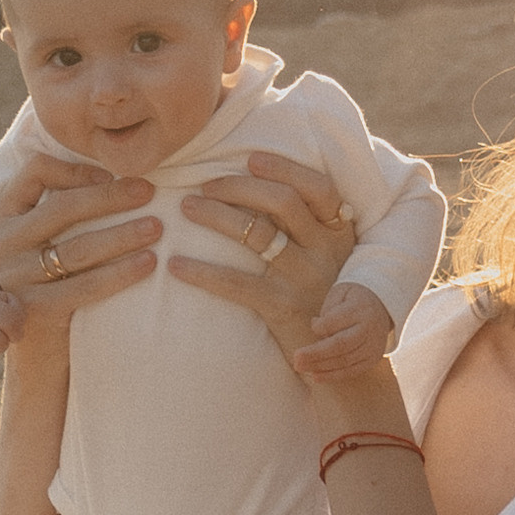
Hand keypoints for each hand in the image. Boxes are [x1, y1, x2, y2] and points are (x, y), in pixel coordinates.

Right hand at [0, 154, 158, 344]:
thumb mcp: (45, 240)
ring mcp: (15, 278)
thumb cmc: (54, 283)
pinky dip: (121, 272)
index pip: (36, 171)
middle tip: (150, 192)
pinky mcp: (35, 309)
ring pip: (78, 247)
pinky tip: (149, 264)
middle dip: (112, 197)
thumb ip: (63, 207)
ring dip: (123, 234)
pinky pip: (85, 284)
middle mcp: (1, 243)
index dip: (77, 169)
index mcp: (2, 215)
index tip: (114, 175)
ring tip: (157, 228)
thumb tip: (117, 167)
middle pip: (62, 207)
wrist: (39, 351)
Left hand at [168, 152, 360, 366]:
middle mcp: (326, 251)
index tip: (250, 159)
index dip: (284, 168)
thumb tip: (262, 189)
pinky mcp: (283, 307)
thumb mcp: (329, 259)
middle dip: (239, 187)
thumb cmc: (322, 299)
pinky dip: (202, 272)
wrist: (333, 355)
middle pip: (282, 202)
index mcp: (338, 234)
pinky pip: (236, 283)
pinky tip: (176, 265)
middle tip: (204, 186)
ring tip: (186, 209)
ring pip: (256, 234)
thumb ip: (307, 227)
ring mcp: (304, 279)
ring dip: (216, 216)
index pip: (318, 188)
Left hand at [294, 279, 393, 383]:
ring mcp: (373, 347)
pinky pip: (352, 371)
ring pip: (345, 360)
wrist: (382, 307)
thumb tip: (315, 328)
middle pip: (340, 345)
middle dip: (316, 354)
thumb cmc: (353, 300)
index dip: (320, 327)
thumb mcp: (341, 293)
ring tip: (300, 367)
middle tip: (296, 359)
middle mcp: (369, 330)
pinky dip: (333, 376)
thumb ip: (328, 309)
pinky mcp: (373, 359)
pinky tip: (316, 376)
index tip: (313, 325)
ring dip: (320, 366)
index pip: (336, 322)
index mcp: (360, 309)